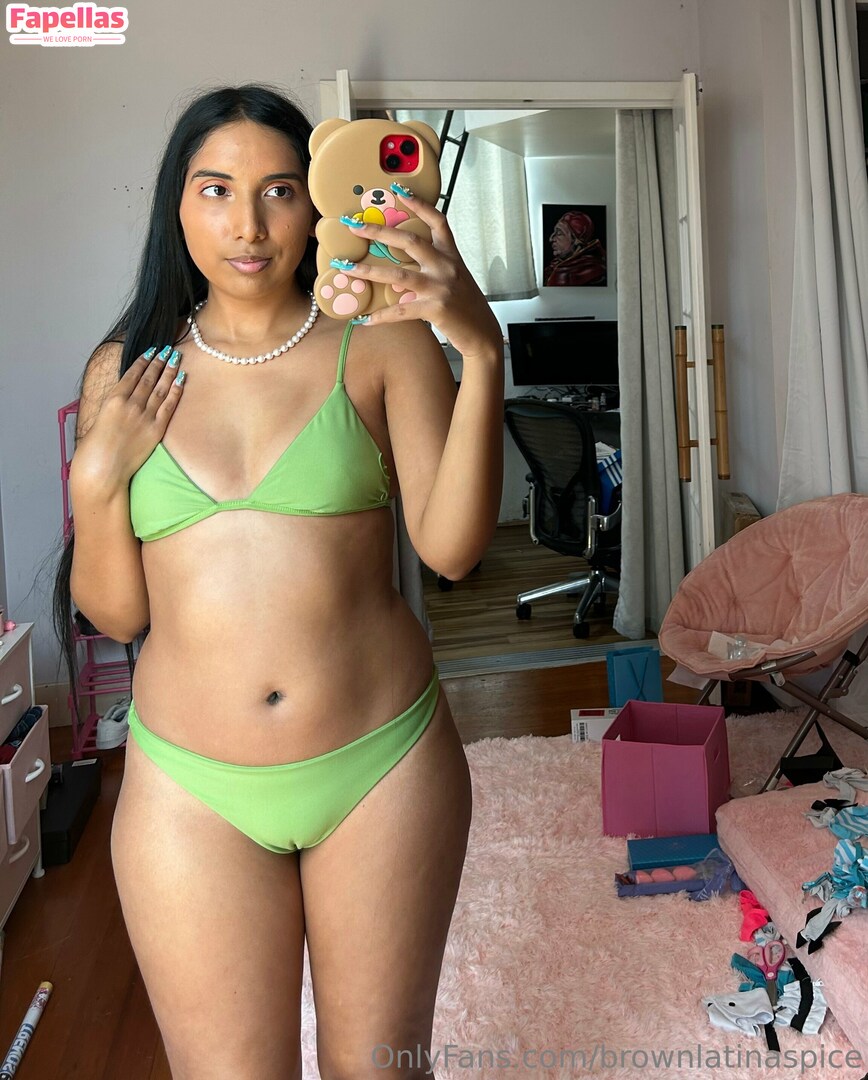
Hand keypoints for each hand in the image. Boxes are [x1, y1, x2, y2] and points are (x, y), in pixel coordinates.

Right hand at [72, 345, 185, 488]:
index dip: (144, 361)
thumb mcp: (99, 420)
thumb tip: (122, 400)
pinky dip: (176, 390)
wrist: (103, 470)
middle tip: (169, 349)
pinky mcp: (155, 430)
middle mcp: (130, 405)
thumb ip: (113, 408)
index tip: (152, 351)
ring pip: (160, 388)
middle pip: (149, 378)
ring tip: (177, 357)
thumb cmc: (94, 450)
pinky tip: (181, 379)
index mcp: (112, 400)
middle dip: (159, 362)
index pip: (132, 375)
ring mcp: (144, 417)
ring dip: (169, 371)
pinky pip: (169, 406)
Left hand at [338, 185, 502, 360]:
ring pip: (399, 274)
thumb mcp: (455, 278)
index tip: (399, 190)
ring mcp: (441, 287)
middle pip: (410, 241)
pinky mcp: (436, 309)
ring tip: (348, 269)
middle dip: (379, 232)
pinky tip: (366, 319)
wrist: (482, 333)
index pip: (437, 221)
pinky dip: (381, 316)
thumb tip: (400, 270)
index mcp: (451, 255)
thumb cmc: (466, 306)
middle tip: (354, 226)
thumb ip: (433, 268)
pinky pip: (401, 311)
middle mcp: (446, 267)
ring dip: (370, 271)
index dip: (419, 204)